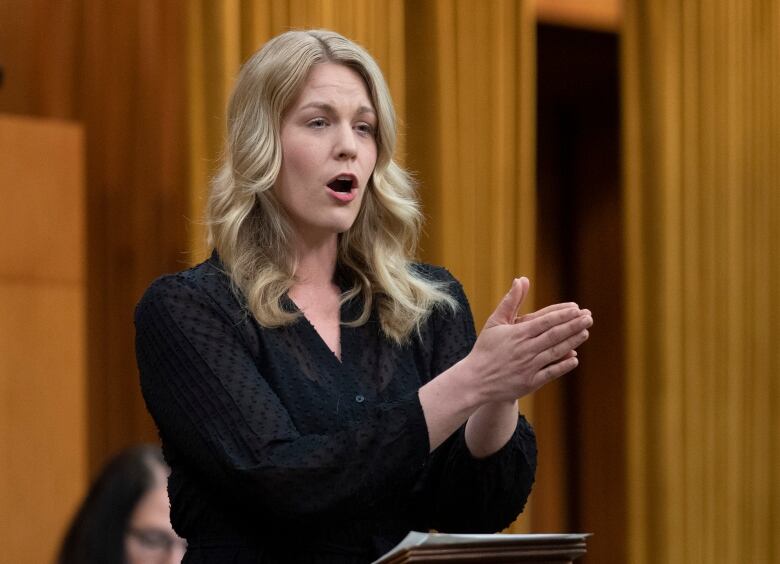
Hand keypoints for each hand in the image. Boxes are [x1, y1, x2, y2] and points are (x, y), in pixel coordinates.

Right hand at [465, 277, 591, 402]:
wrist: (475, 380)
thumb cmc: (486, 348)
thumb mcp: (495, 322)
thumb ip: (510, 301)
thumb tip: (521, 279)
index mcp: (518, 333)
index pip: (545, 321)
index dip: (563, 315)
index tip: (577, 309)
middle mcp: (525, 349)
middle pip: (554, 335)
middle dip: (573, 325)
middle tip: (589, 317)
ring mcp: (529, 367)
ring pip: (555, 352)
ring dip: (572, 342)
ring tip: (585, 332)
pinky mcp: (530, 382)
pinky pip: (551, 372)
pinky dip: (563, 365)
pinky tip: (574, 358)